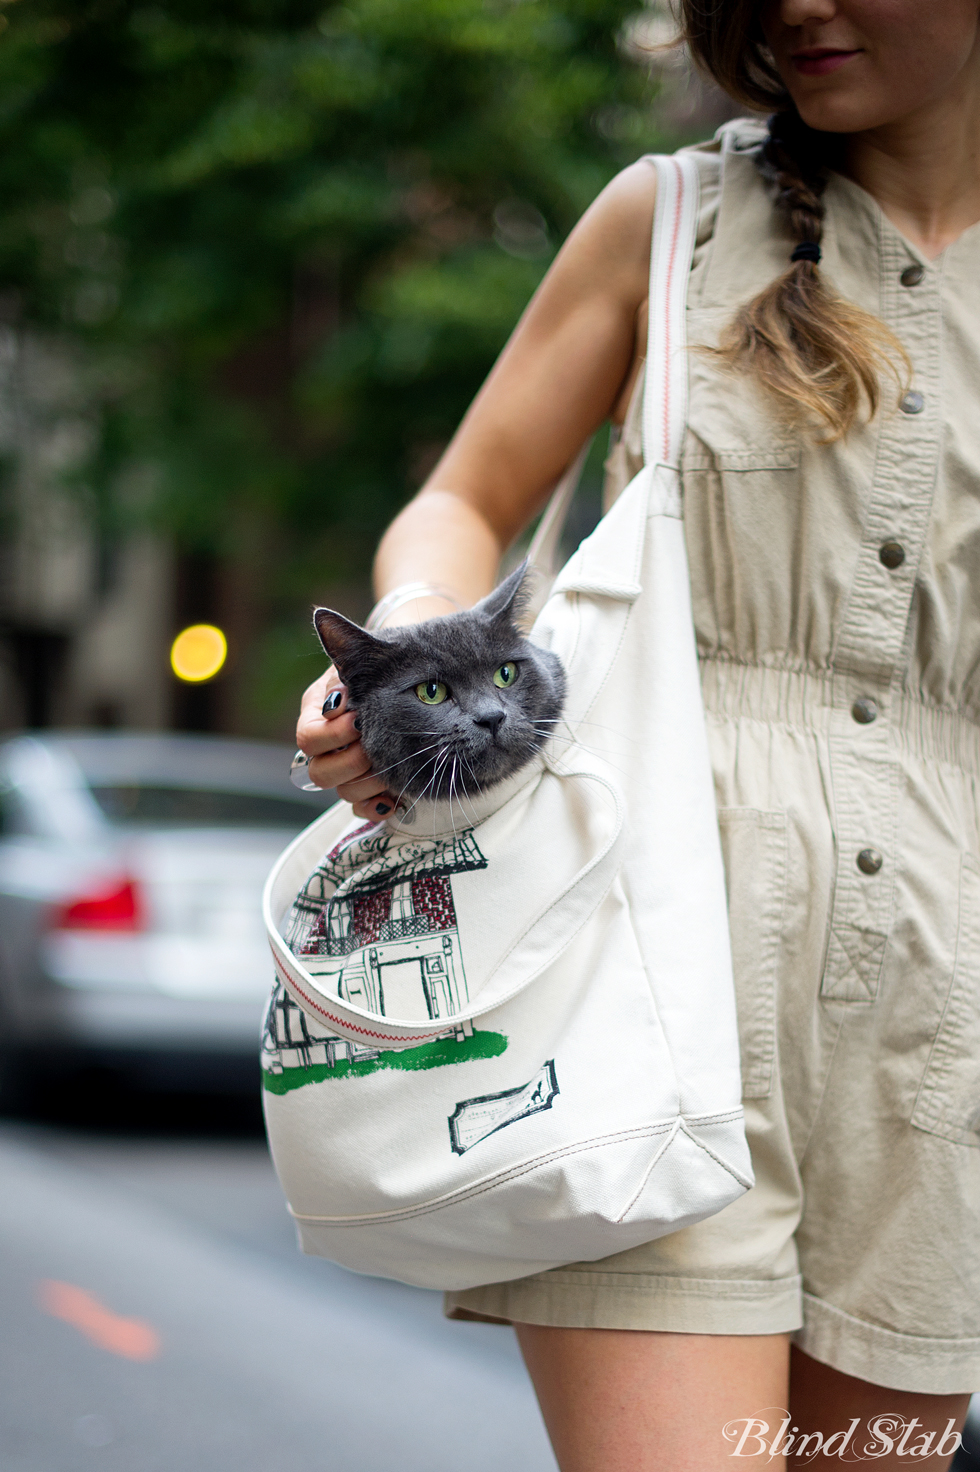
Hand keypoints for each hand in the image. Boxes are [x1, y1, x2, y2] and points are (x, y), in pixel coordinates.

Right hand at [296, 668, 396, 820]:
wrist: (409, 680)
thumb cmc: (382, 667)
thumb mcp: (361, 666)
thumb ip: (345, 679)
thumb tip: (335, 705)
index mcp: (317, 714)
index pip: (309, 739)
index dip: (334, 735)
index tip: (360, 720)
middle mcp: (327, 747)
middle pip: (319, 773)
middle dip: (352, 762)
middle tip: (376, 745)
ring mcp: (346, 770)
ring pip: (344, 793)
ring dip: (370, 783)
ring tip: (393, 764)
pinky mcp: (367, 787)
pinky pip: (363, 809)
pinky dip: (378, 806)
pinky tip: (394, 796)